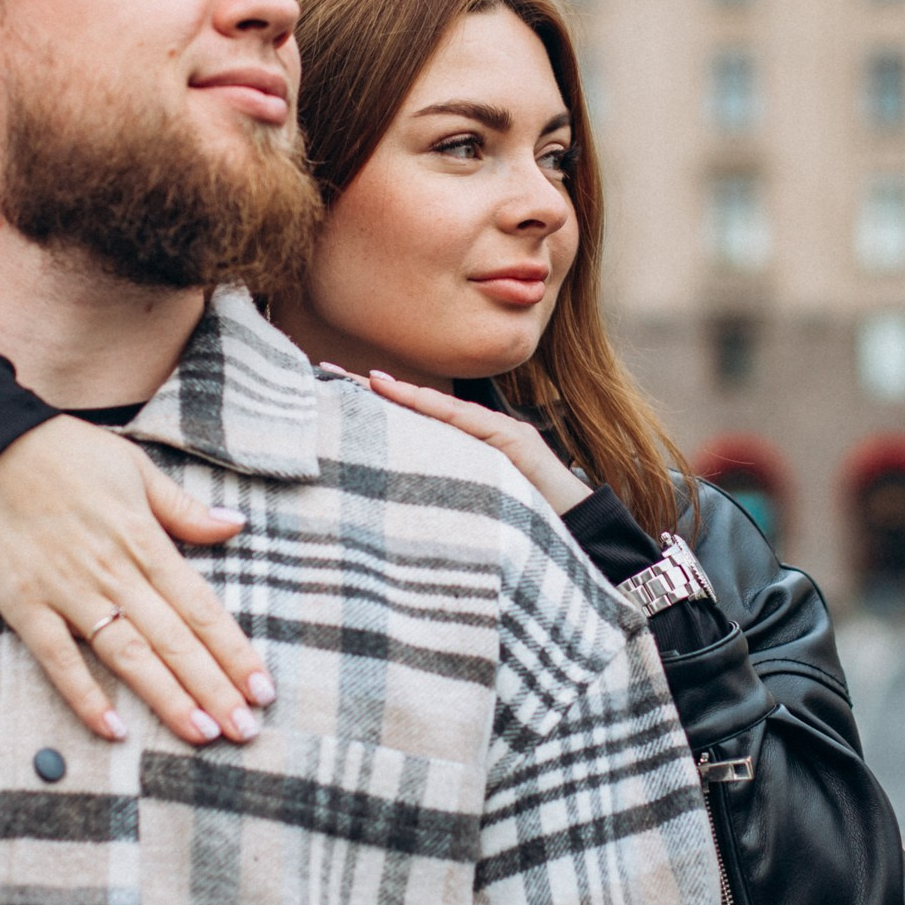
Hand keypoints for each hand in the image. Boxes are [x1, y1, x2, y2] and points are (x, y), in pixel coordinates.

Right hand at [0, 416, 275, 746]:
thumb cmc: (65, 453)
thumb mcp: (135, 469)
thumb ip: (184, 510)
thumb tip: (236, 526)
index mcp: (144, 540)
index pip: (201, 607)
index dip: (234, 651)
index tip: (263, 688)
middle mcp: (113, 572)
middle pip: (174, 640)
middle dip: (214, 687)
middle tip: (246, 730)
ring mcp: (67, 592)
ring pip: (128, 655)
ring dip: (167, 697)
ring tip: (201, 733)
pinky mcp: (24, 605)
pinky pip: (58, 659)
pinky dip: (83, 695)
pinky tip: (113, 730)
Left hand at [349, 367, 593, 514]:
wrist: (583, 531)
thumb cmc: (530, 521)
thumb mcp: (478, 502)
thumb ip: (448, 490)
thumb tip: (403, 494)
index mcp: (466, 446)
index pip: (413, 417)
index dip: (374, 402)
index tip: (332, 390)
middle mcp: (479, 431)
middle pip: (415, 405)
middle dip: (368, 389)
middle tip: (321, 373)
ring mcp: (497, 431)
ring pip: (435, 407)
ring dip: (394, 393)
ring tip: (356, 378)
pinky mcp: (513, 441)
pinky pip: (465, 422)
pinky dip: (433, 408)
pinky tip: (402, 395)